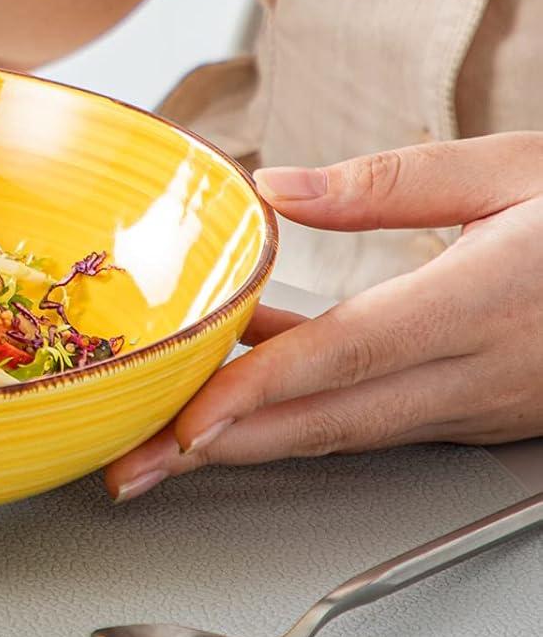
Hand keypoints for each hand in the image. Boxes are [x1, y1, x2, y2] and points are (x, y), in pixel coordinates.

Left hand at [105, 133, 542, 501]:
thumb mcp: (511, 169)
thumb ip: (388, 181)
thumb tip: (276, 189)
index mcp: (481, 302)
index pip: (344, 356)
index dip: (255, 394)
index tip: (183, 422)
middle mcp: (480, 371)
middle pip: (326, 420)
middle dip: (219, 450)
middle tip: (132, 468)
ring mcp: (484, 403)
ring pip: (348, 427)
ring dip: (252, 436)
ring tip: (162, 432)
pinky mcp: (486, 410)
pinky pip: (378, 417)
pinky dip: (305, 410)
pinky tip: (249, 378)